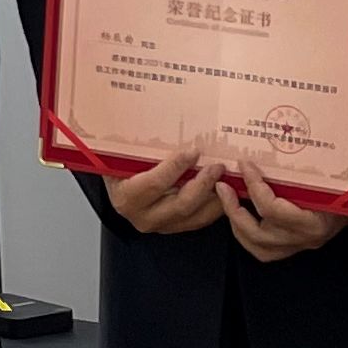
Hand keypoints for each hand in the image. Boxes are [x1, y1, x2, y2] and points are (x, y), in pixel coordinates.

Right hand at [107, 144, 233, 237]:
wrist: (120, 188)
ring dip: (215, 197)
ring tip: (227, 178)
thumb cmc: (120, 167)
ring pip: (194, 215)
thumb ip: (137, 145)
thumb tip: (156, 119)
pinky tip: (224, 191)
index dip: (176, 167)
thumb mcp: (122, 155)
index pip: (155, 184)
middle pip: (181, 204)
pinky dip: (215, 207)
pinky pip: (200, 220)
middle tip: (217, 166)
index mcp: (127, 197)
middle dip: (203, 184)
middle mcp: (143, 217)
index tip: (193, 151)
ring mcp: (161, 225)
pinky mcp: (174, 228)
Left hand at [215, 164, 347, 262]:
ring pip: (257, 247)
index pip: (274, 210)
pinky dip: (245, 234)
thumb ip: (311, 169)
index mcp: (315, 222)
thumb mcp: (334, 178)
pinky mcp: (293, 249)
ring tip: (227, 200)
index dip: (255, 186)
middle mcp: (305, 239)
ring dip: (236, 224)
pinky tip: (239, 214)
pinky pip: (263, 250)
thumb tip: (287, 139)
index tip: (245, 164)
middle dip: (234, 209)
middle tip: (223, 185)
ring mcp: (298, 247)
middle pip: (258, 234)